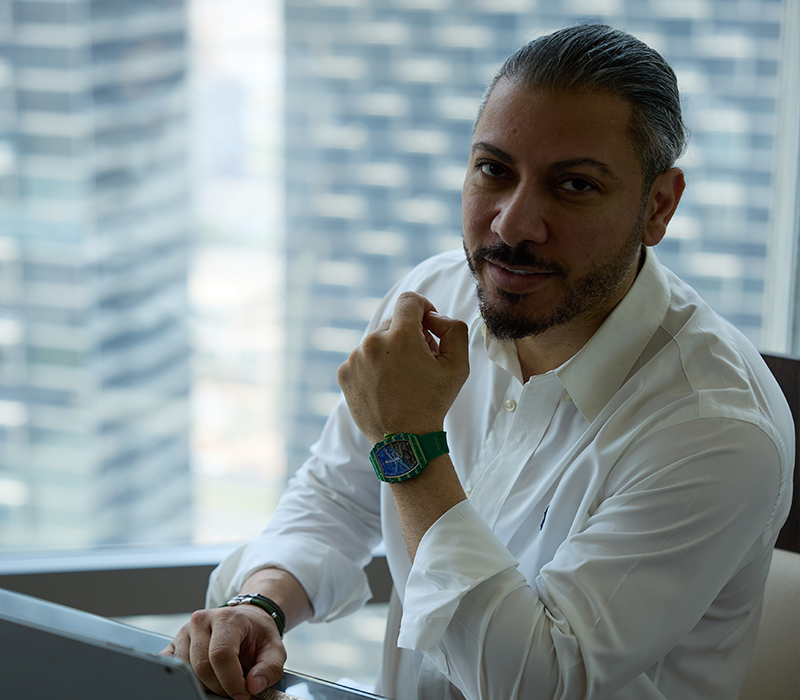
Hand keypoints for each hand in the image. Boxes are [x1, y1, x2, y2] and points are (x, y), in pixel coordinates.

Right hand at [162, 604, 284, 699]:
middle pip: (201, 666)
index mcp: (227, 618)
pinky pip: (171, 667)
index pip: (221, 654)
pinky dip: (185, 678)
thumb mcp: (274, 649)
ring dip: (204, 684)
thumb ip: (269, 668)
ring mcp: (185, 631)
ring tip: (221, 679)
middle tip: (233, 689)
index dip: (230, 681)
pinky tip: (201, 678)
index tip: (241, 694)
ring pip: (186, 670)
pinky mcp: (173, 643)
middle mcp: (202, 621)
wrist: (246, 620)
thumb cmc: (257, 634)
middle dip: (219, 686)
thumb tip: (254, 685)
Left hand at [337, 291, 469, 442]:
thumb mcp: (458, 365)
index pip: (409, 300)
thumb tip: (435, 318)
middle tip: (421, 362)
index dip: (423, 308)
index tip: (428, 325)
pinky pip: (362, 358)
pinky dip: (374, 367)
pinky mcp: (344, 373)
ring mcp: (355, 358)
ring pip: (377, 341)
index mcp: (401, 336)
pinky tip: (386, 386)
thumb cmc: (433, 402)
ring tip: (403, 379)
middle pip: (393, 322)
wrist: (405, 440)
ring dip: (390, 352)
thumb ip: (454, 329)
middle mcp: (373, 342)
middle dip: (408, 335)